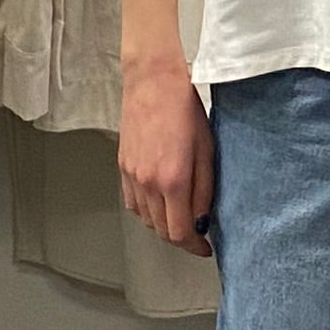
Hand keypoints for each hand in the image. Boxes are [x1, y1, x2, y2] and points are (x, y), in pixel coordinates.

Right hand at [118, 49, 215, 252]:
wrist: (153, 82)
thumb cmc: (185, 110)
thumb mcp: (207, 150)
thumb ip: (204, 190)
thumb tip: (202, 221)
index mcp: (173, 180)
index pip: (179, 233)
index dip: (194, 247)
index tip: (205, 248)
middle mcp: (148, 184)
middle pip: (161, 231)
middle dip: (181, 237)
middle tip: (197, 233)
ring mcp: (131, 176)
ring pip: (146, 219)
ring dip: (164, 225)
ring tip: (181, 216)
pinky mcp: (122, 167)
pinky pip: (133, 203)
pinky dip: (147, 211)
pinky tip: (160, 202)